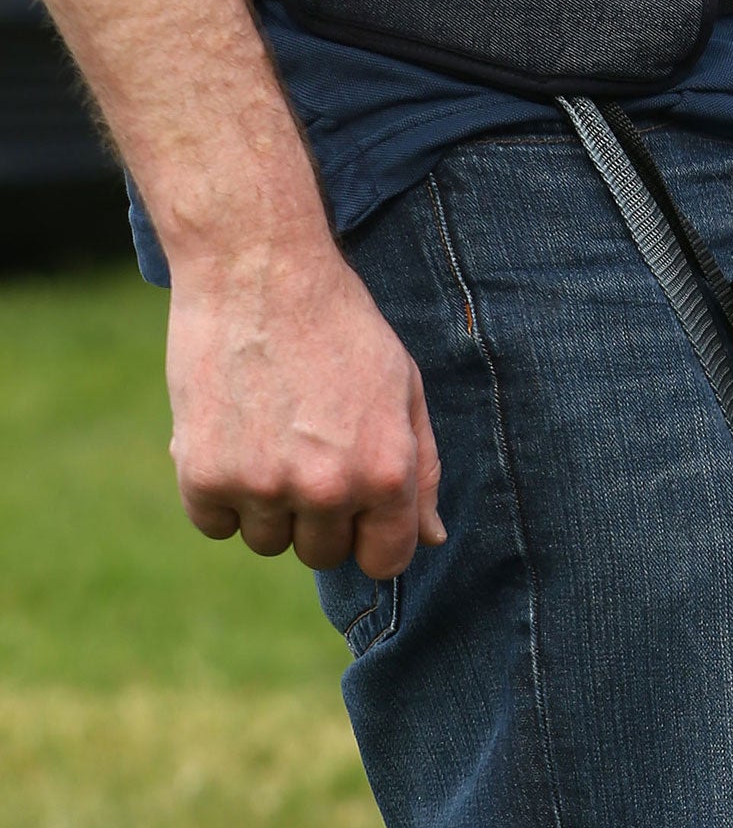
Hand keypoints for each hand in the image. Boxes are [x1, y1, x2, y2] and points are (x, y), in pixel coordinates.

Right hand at [165, 232, 443, 577]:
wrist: (255, 266)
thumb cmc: (339, 324)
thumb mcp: (404, 391)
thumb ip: (422, 473)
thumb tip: (432, 538)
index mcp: (386, 475)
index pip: (384, 561)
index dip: (369, 538)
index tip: (352, 508)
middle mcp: (328, 489)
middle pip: (322, 554)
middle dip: (317, 517)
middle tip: (302, 452)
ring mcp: (264, 484)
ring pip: (266, 542)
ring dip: (264, 506)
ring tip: (264, 438)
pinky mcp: (204, 472)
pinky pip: (213, 523)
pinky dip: (215, 493)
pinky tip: (227, 441)